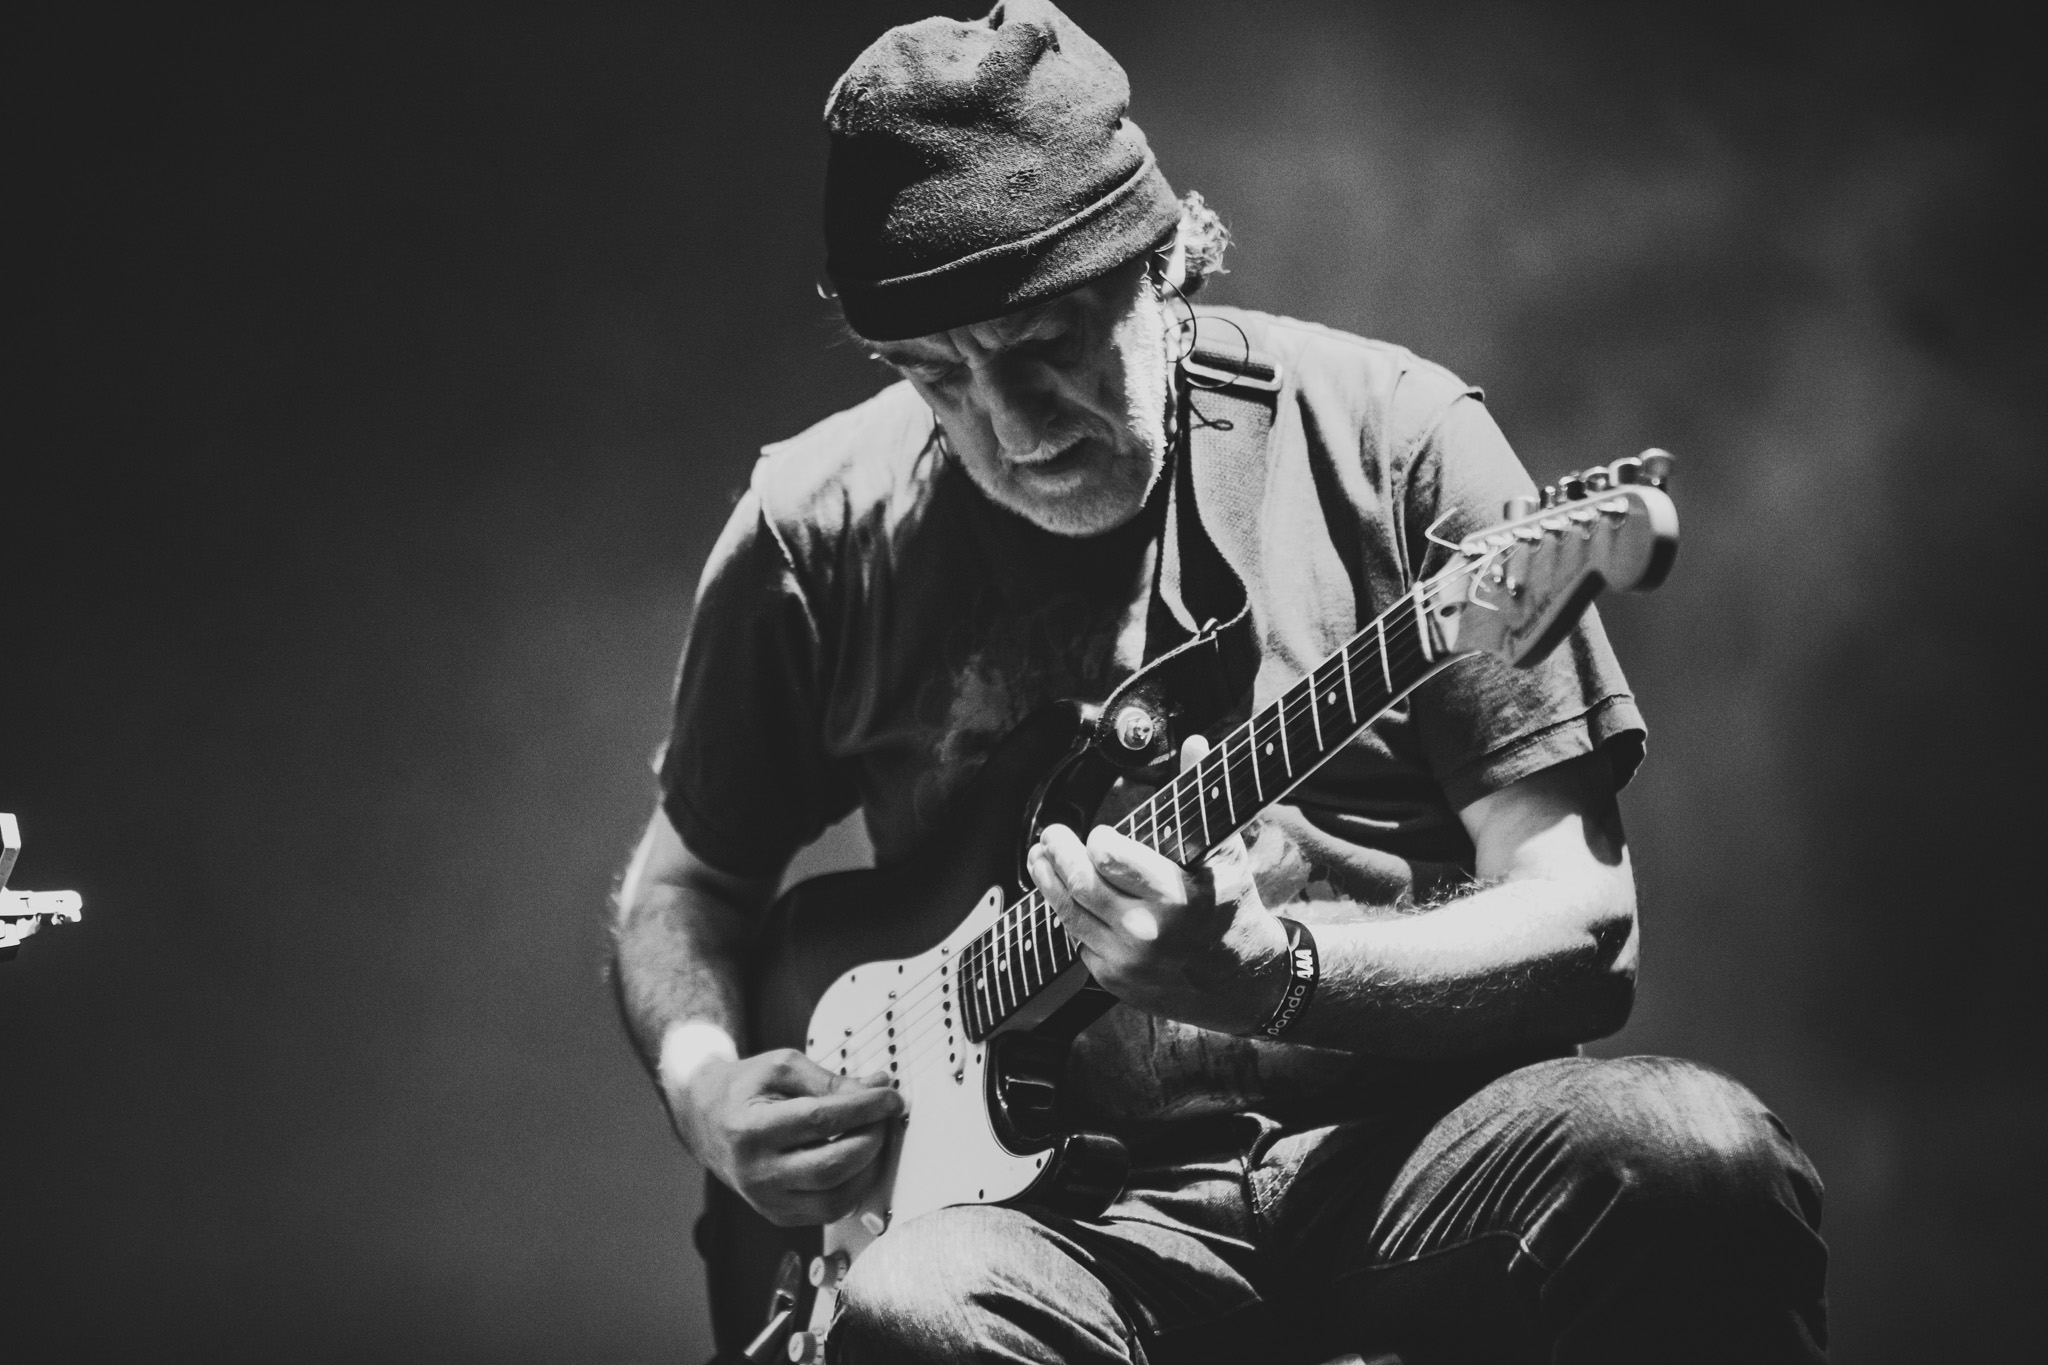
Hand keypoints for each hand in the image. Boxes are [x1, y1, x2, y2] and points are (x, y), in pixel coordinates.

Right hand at [667, 1048, 903, 1226]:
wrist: (706, 1119)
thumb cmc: (744, 1090)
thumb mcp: (782, 1068)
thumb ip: (830, 1081)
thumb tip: (877, 1089)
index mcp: (750, 1129)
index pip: (820, 1121)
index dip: (864, 1109)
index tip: (890, 1097)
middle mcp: (756, 1172)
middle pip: (832, 1167)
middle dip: (872, 1140)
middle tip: (885, 1117)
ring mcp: (766, 1200)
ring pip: (835, 1199)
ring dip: (869, 1168)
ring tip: (874, 1138)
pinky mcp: (778, 1215)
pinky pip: (828, 1211)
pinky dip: (853, 1187)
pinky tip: (858, 1161)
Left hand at [1026, 736, 1292, 1034]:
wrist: (1241, 982)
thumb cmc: (1232, 905)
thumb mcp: (1227, 851)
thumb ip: (1203, 796)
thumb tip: (1195, 742)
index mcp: (1175, 896)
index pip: (1110, 859)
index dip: (1097, 842)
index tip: (1097, 833)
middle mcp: (1146, 932)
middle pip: (1080, 884)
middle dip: (1059, 854)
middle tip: (1051, 835)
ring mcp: (1126, 961)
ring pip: (1068, 912)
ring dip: (1048, 880)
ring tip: (1040, 856)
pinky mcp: (1112, 980)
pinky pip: (1077, 940)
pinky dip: (1071, 915)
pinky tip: (1069, 897)